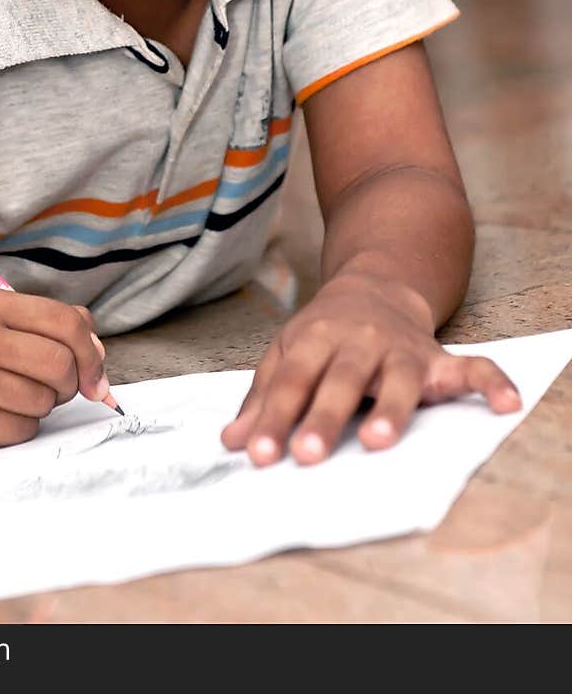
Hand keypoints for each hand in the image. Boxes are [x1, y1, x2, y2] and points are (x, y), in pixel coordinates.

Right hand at [0, 291, 109, 453]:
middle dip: (69, 383)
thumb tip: (98, 359)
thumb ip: (52, 326)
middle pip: (58, 364)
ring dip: (41, 407)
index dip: (91, 352)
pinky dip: (20, 428)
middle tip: (53, 387)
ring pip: (42, 402)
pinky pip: (19, 431)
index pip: (64, 322)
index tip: (94, 375)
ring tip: (15, 397)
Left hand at [221, 273, 521, 465]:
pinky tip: (508, 405)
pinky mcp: (438, 357)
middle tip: (307, 454)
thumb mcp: (288, 352)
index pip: (291, 382)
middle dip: (324, 417)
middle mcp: (358, 342)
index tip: (259, 455)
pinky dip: (492, 383)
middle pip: (340, 380)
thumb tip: (231, 442)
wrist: (376, 283)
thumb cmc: (324, 332)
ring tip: (381, 442)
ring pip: (398, 378)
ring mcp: (401, 348)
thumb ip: (263, 397)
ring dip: (392, 409)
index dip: (273, 418)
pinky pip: (472, 368)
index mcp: (315, 339)